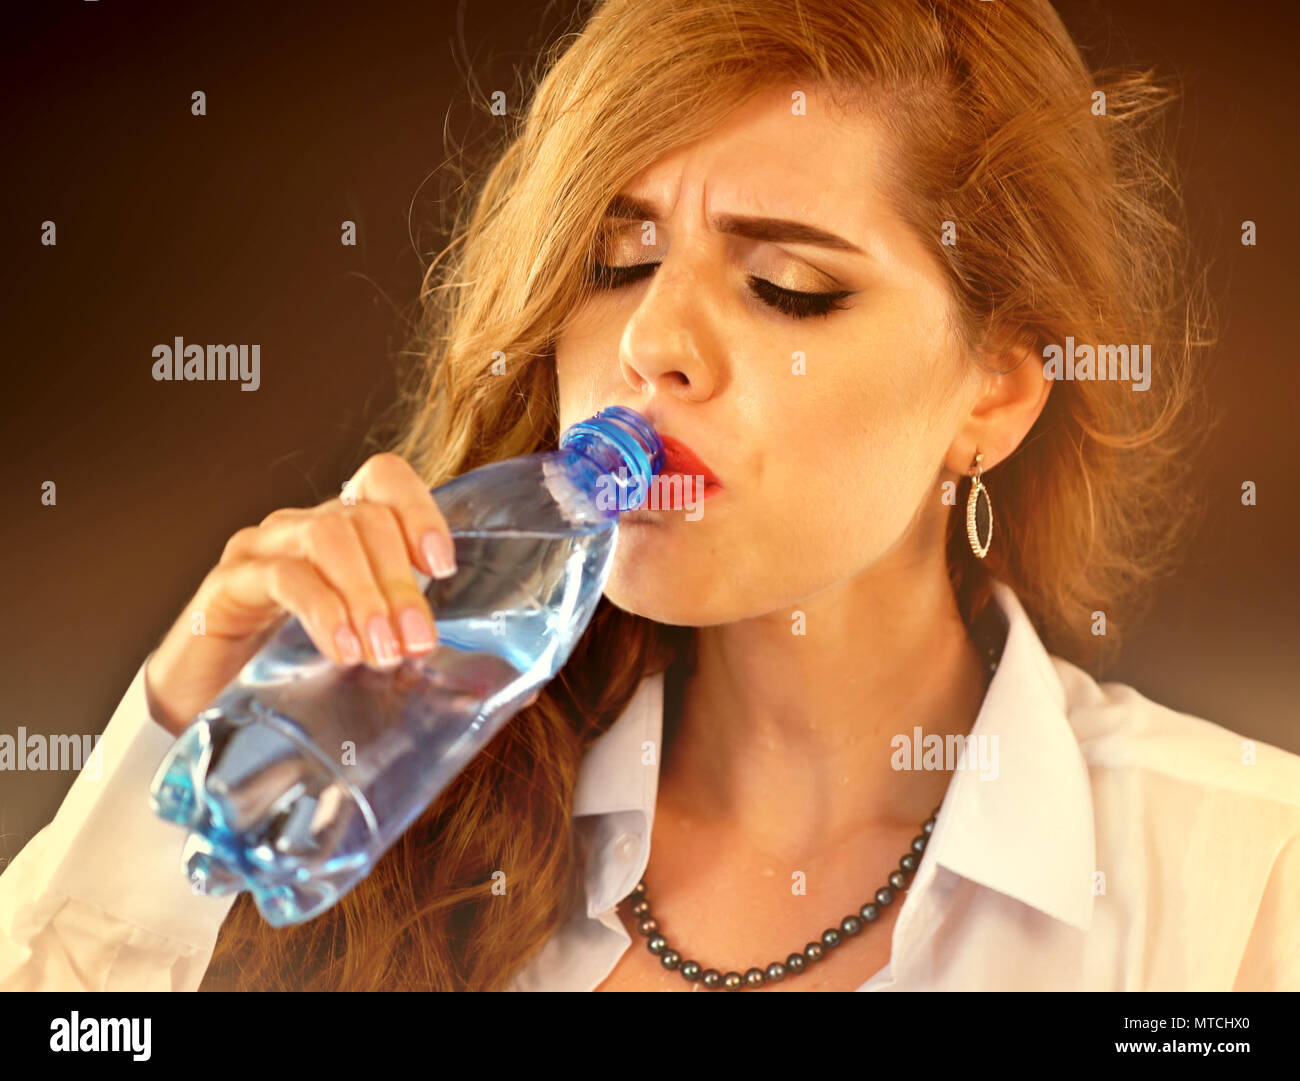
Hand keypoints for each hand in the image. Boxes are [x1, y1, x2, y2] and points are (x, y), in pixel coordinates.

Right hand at [144, 453, 456, 736]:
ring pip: (327, 538)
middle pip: (363, 518)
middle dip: (400, 581)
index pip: (383, 480)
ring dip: (366, 595)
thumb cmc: (289, 667)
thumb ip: (401, 635)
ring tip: (382, 651)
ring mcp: (261, 550)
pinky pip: (282, 577)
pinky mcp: (227, 585)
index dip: (419, 510)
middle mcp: (302, 528)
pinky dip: (321, 611)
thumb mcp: (359, 643)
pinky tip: (342, 650)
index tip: (441, 566)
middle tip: (415, 641)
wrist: (204, 701)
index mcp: (342, 530)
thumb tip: (458, 664)